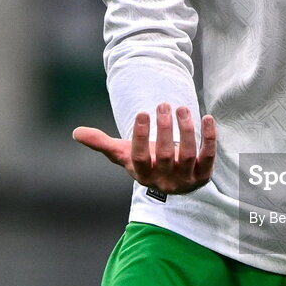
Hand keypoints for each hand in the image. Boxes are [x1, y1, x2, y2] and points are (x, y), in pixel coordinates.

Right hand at [72, 102, 216, 194]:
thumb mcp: (124, 154)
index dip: (140, 136)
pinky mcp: (204, 174)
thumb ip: (101, 143)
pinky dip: (210, 138)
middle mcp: (164, 180)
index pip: (139, 158)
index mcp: (142, 174)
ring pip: (187, 155)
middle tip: (163, 105)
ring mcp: (185, 179)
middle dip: (164, 128)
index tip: (141, 112)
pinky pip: (209, 156)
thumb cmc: (146, 162)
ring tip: (181, 108)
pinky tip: (208, 117)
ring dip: (186, 130)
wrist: (173, 181)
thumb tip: (75, 132)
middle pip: (164, 155)